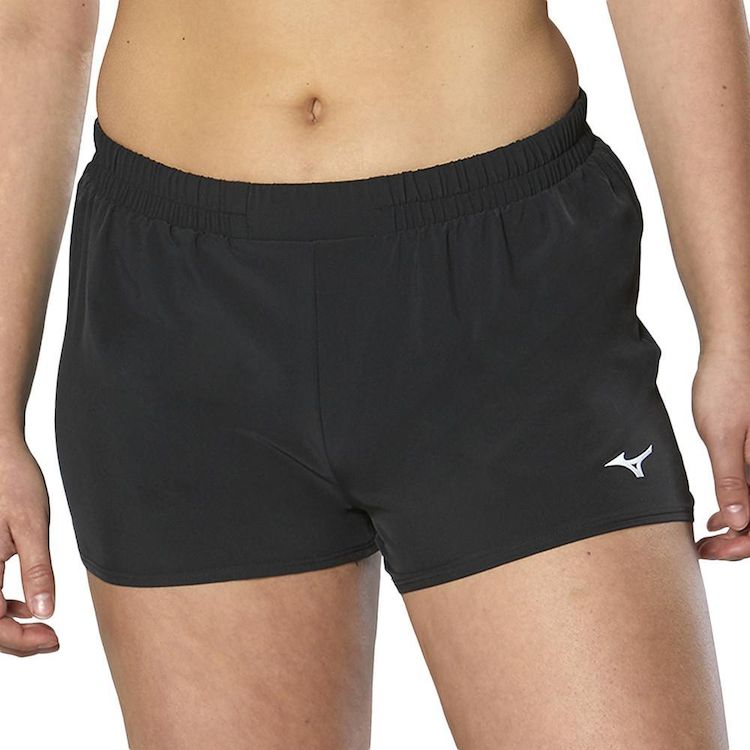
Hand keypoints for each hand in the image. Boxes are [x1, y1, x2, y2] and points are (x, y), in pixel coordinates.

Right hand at [0, 434, 57, 655]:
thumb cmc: (12, 481)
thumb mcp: (32, 526)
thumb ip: (37, 571)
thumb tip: (45, 611)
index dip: (20, 640)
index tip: (50, 639)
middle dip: (16, 638)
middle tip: (51, 639)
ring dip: (9, 626)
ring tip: (43, 628)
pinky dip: (3, 607)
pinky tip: (26, 605)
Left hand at [692, 350, 749, 560]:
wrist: (732, 350)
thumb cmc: (727, 386)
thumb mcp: (722, 436)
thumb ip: (732, 480)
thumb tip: (737, 522)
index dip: (745, 544)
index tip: (715, 551)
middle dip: (741, 540)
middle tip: (706, 549)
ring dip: (739, 526)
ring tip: (707, 536)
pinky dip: (740, 506)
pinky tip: (715, 515)